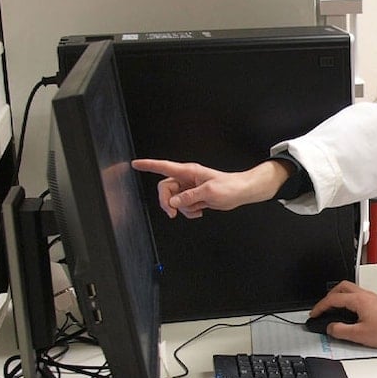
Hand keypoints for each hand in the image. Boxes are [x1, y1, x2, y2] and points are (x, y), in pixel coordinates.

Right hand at [131, 159, 288, 217]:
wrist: (241, 192)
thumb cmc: (229, 187)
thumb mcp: (209, 192)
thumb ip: (189, 197)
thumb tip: (173, 203)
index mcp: (188, 172)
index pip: (164, 167)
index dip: (148, 165)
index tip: (135, 164)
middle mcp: (186, 179)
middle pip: (165, 189)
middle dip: (167, 202)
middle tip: (173, 213)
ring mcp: (189, 188)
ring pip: (173, 200)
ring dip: (182, 209)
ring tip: (196, 210)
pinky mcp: (193, 197)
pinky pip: (182, 206)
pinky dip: (188, 212)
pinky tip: (200, 211)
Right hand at [309, 281, 376, 348]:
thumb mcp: (359, 335)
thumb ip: (341, 331)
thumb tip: (331, 328)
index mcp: (358, 300)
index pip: (333, 299)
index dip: (320, 307)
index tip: (314, 314)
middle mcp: (365, 295)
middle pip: (341, 287)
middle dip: (328, 297)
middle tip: (322, 308)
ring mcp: (371, 297)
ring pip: (350, 290)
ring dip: (338, 297)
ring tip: (333, 309)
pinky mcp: (376, 302)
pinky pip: (357, 296)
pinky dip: (348, 300)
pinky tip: (348, 312)